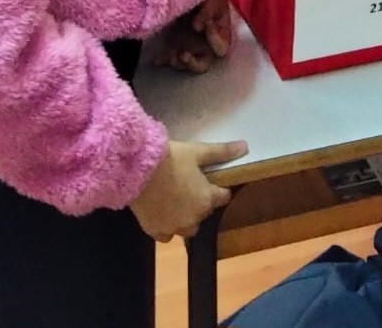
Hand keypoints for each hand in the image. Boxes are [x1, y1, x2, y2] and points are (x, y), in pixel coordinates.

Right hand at [130, 139, 247, 242]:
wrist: (136, 169)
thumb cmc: (170, 159)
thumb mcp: (197, 152)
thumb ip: (222, 152)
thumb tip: (245, 147)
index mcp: (207, 199)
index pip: (223, 197)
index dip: (218, 189)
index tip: (210, 182)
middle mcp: (194, 218)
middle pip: (204, 212)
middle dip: (201, 203)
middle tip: (189, 188)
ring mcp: (174, 227)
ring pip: (187, 228)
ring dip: (186, 218)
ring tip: (177, 203)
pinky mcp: (155, 230)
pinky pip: (166, 235)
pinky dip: (166, 228)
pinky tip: (161, 215)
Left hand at [154, 0, 234, 73]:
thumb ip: (209, 11)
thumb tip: (198, 26)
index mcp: (220, 36)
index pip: (220, 47)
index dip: (213, 38)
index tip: (202, 25)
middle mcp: (206, 46)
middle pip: (203, 64)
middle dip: (193, 63)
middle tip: (184, 55)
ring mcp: (190, 48)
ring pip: (186, 64)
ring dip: (178, 63)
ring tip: (171, 58)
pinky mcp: (175, 46)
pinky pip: (169, 57)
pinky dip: (163, 59)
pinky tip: (157, 60)